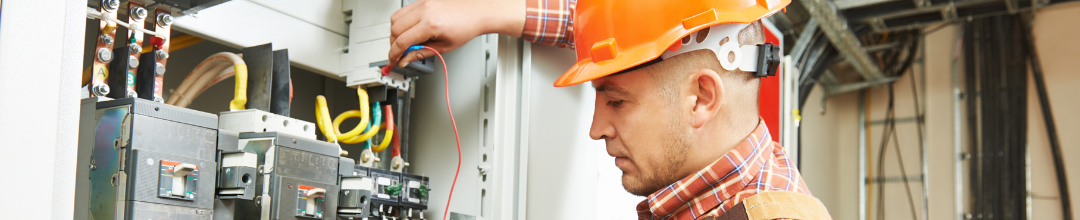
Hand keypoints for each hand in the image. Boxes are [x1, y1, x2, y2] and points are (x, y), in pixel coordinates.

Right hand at [389, 0, 524, 66]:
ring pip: (395, 18)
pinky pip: (403, 10)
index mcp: (430, 24)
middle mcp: (424, 10)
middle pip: (395, 29)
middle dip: (394, 44)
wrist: (477, 12)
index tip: (393, 61)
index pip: (402, 42)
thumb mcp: (444, 47)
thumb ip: (421, 53)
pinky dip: (402, 21)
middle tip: (400, 53)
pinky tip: (410, 29)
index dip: (394, 55)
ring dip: (396, 32)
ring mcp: (422, 2)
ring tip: (406, 41)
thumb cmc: (466, 27)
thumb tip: (405, 60)